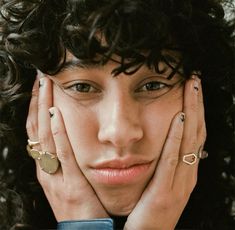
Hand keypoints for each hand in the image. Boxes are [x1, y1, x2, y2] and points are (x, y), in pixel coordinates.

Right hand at [26, 75, 107, 220]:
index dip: (36, 108)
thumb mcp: (67, 178)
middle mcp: (45, 167)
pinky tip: (57, 114)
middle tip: (40, 77)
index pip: (37, 130)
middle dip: (37, 101)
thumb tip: (68, 136)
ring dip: (44, 109)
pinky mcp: (70, 183)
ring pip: (45, 136)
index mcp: (46, 165)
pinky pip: (62, 153)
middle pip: (37, 128)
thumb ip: (66, 159)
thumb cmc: (79, 204)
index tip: (40, 87)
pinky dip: (57, 133)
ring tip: (45, 85)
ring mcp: (55, 174)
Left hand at [124, 75, 206, 229]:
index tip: (192, 88)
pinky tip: (178, 118)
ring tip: (191, 88)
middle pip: (195, 131)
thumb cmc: (150, 206)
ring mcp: (180, 182)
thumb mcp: (160, 180)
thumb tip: (165, 137)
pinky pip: (173, 159)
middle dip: (196, 104)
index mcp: (185, 169)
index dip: (195, 108)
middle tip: (195, 79)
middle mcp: (187, 172)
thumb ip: (164, 160)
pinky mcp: (167, 192)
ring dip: (192, 112)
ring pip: (190, 140)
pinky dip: (177, 137)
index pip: (193, 132)